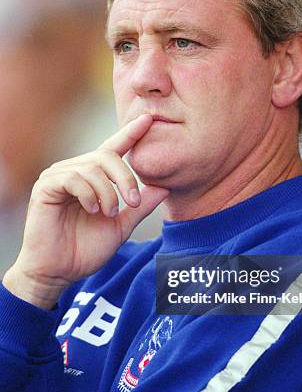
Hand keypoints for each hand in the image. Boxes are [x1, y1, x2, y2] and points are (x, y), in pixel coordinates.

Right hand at [3, 114, 168, 308]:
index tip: (149, 119)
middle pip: (107, 156)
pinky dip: (88, 194)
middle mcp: (75, 171)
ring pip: (92, 167)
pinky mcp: (46, 187)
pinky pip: (73, 177)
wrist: (58, 272)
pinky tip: (92, 209)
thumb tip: (165, 187)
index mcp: (93, 178)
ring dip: (108, 192)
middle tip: (133, 202)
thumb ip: (140, 206)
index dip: (131, 133)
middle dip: (125, 178)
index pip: (114, 148)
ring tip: (109, 213)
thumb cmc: (85, 250)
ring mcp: (58, 176)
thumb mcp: (121, 226)